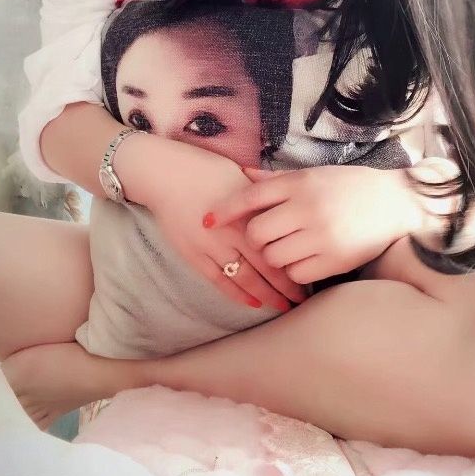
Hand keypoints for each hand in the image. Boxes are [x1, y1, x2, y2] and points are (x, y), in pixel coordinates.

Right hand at [115, 133, 306, 310]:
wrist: (164, 175)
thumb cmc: (205, 169)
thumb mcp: (240, 177)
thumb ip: (262, 196)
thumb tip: (286, 206)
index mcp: (247, 212)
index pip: (277, 245)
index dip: (293, 263)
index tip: (309, 274)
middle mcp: (232, 233)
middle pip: (265, 266)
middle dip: (285, 286)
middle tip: (301, 298)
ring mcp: (211, 247)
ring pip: (244, 278)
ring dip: (265, 295)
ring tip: (282, 306)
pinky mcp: (193, 255)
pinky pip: (218, 280)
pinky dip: (237, 293)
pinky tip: (253, 303)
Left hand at [201, 164, 424, 283]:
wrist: (396, 202)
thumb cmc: (349, 186)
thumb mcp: (312, 175)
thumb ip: (276, 180)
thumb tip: (241, 174)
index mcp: (300, 183)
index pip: (250, 197)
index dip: (224, 211)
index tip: (205, 221)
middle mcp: (308, 207)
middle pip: (257, 233)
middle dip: (255, 240)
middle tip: (265, 239)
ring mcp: (321, 235)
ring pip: (274, 257)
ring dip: (275, 257)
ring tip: (289, 248)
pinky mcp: (335, 259)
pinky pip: (296, 273)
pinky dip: (295, 271)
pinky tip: (305, 260)